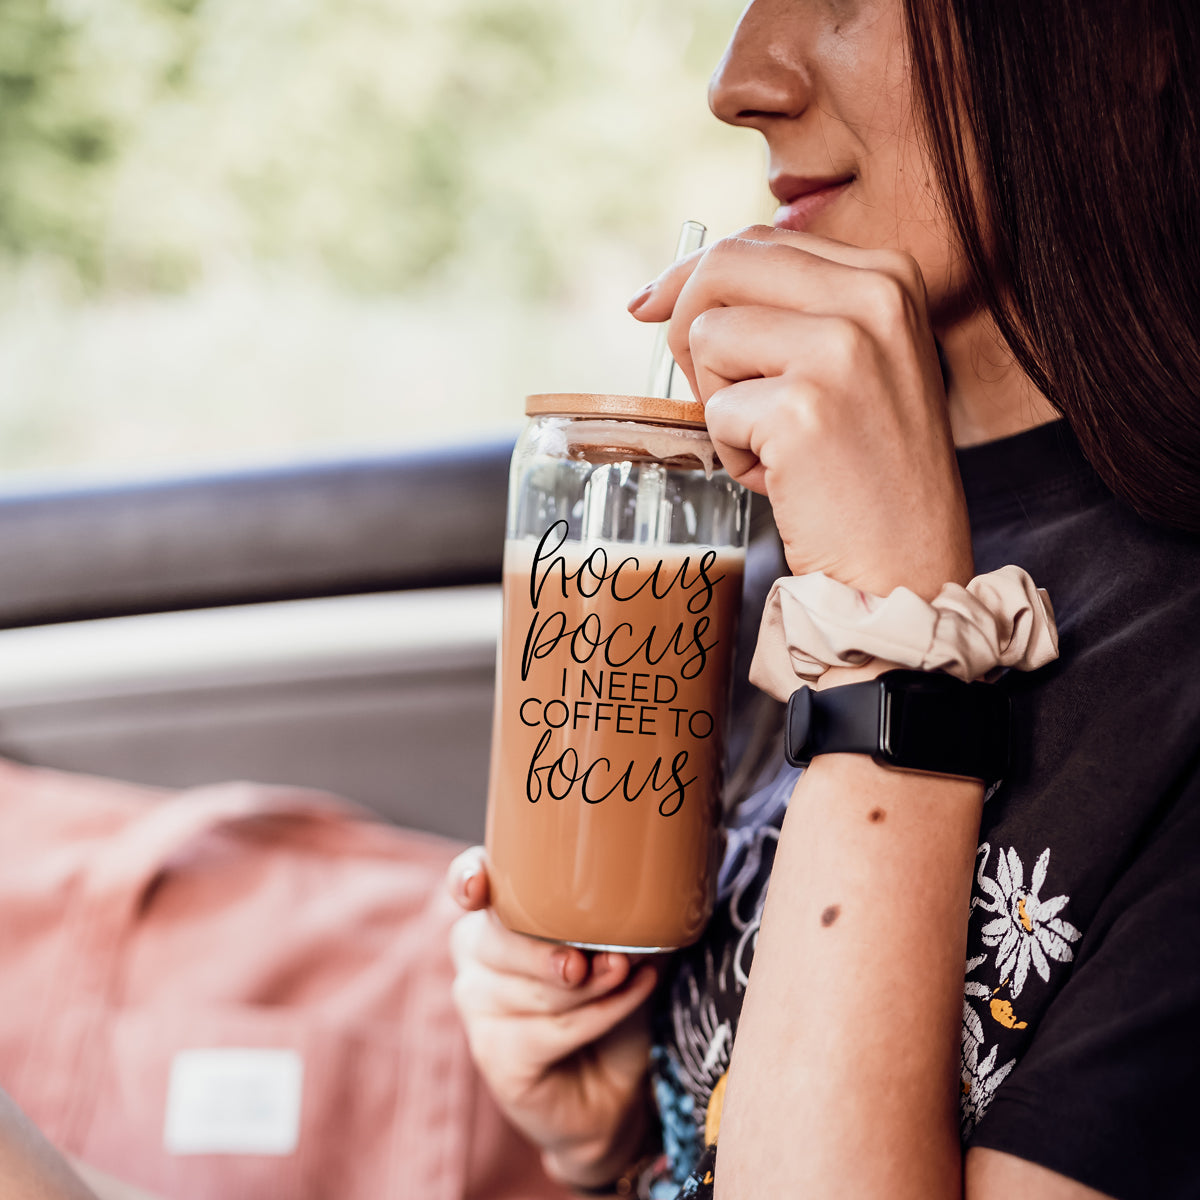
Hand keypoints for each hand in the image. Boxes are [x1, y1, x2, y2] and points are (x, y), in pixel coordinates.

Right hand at [446, 847, 657, 1190]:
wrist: (612, 1086)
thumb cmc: (606, 999)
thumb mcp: (614, 949)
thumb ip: (612, 926)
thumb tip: (633, 912)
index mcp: (494, 915)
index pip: (466, 883)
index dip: (466, 880)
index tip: (479, 890)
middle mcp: (475, 957)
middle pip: (498, 940)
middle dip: (549, 949)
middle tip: (600, 957)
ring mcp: (478, 1009)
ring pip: (532, 990)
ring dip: (592, 984)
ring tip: (630, 972)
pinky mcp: (496, 1057)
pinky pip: (551, 1032)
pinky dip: (602, 1014)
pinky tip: (634, 995)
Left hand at [630, 225, 972, 599]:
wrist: (905, 564)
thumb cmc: (865, 473)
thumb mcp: (851, 364)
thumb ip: (789, 312)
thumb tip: (669, 291)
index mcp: (890, 275)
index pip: (761, 240)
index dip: (692, 273)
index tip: (649, 303)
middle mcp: (875, 297)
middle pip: (725, 266)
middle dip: (687, 327)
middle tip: (709, 390)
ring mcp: (843, 349)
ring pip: (707, 335)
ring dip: (719, 401)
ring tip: (773, 445)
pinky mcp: (803, 408)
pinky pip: (714, 408)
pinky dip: (731, 451)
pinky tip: (782, 477)